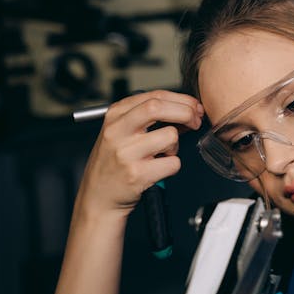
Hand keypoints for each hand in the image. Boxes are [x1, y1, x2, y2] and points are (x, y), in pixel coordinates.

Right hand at [74, 90, 203, 224]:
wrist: (98, 197)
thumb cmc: (115, 162)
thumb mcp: (122, 131)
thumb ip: (149, 117)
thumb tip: (188, 109)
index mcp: (115, 115)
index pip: (155, 96)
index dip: (181, 100)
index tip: (194, 107)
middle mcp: (117, 131)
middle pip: (158, 107)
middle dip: (185, 112)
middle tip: (195, 121)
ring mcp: (125, 153)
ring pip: (170, 136)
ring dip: (176, 146)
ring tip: (162, 154)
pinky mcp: (136, 174)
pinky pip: (172, 163)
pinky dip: (172, 166)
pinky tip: (158, 169)